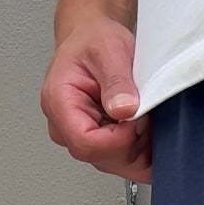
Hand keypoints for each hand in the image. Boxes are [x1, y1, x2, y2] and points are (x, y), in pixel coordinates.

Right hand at [41, 13, 151, 180]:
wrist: (93, 40)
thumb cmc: (93, 41)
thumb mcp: (108, 50)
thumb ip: (117, 81)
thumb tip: (125, 110)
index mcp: (59, 103)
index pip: (86, 143)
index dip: (118, 139)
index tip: (136, 118)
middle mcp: (65, 128)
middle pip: (102, 158)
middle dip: (132, 141)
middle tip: (143, 111)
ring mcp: (81, 139)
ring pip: (116, 164)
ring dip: (139, 146)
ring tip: (141, 114)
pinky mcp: (97, 146)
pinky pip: (124, 163)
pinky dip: (142, 151)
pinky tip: (143, 128)